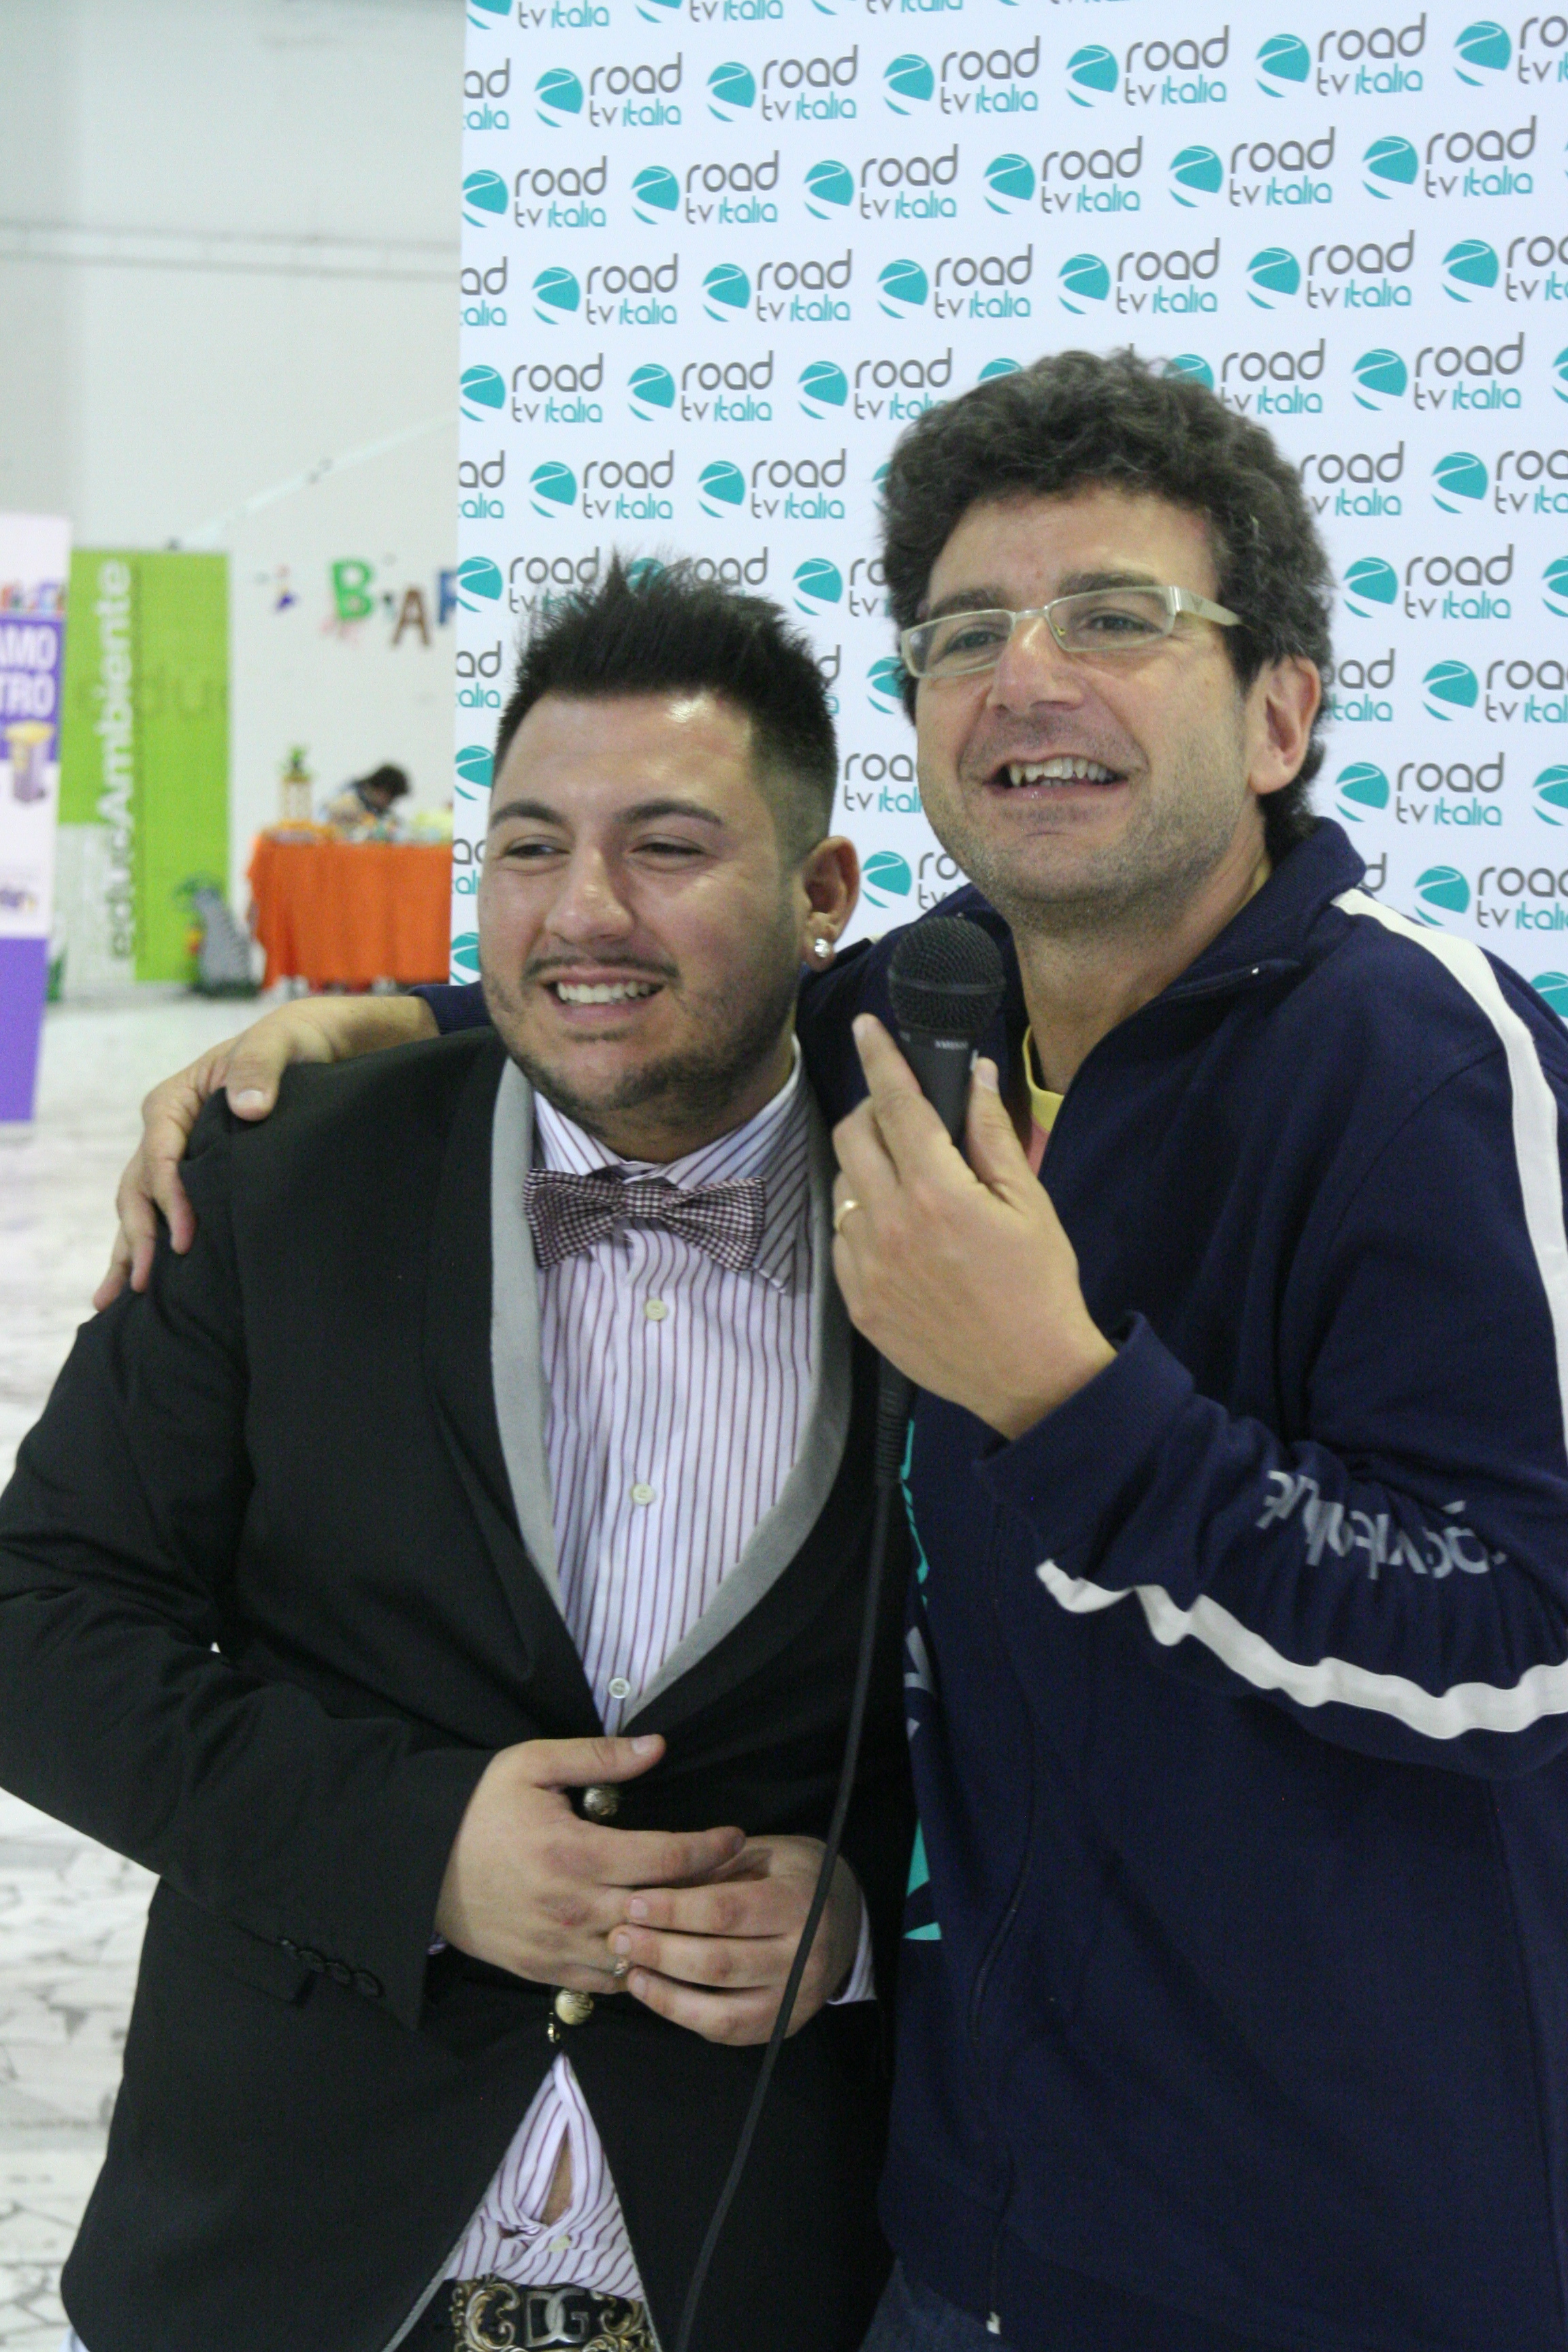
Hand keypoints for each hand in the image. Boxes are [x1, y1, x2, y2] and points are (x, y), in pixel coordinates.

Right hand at [93, 994, 437, 1307]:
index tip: (186, 1239)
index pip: (161, 1154)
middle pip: (140, 1187)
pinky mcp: (197, 1175)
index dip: (170, 1198)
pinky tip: (142, 1282)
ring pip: (142, 1206)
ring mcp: (178, 1155)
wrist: (316, 1044)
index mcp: (175, 1100)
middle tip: (145, 1286)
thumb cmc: (294, 1040)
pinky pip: (165, 1211)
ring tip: (115, 1300)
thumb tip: (247, 1107)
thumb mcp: (279, 1043)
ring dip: (130, 1250)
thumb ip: (260, 1068)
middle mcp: (167, 1130)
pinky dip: (151, 1244)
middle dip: (138, 1237)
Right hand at [434, 1735, 745, 1992]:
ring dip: (678, 1939)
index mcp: (576, 1854)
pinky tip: (662, 1950)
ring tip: (710, 1917)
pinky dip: (641, 1969)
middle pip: (664, 1911)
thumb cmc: (478, 1808)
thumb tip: (657, 1747)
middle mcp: (575, 1908)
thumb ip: (598, 1757)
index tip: (737, 1836)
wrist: (418, 1865)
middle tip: (740, 1878)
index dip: (709, 1848)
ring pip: (642, 1956)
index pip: (665, 1858)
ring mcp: (560, 1947)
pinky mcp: (545, 1971)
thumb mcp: (532, 1765)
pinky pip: (610, 1983)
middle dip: (709, 1895)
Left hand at [609, 1834, 863, 2044]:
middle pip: (719, 1963)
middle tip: (617, 1937)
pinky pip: (725, 2030)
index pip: (727, 1912)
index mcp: (799, 1903)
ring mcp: (794, 2000)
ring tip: (626, 1968)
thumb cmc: (790, 1875)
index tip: (633, 1901)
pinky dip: (683, 2015)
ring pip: (721, 2009)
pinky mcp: (779, 2027)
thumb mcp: (761, 1855)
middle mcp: (803, 1958)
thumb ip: (713, 1871)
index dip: (675, 1910)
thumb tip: (649, 1886)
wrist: (843, 1918)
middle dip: (660, 1951)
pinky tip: (652, 1992)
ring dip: (665, 1992)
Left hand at [831, 1016, 1114, 1439]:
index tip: (865, 1026)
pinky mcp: (858, 1302)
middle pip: (852, 1137)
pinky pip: (842, 1238)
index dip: (879, 1058)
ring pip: (843, 1187)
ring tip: (908, 1183)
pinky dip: (863, 1220)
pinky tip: (899, 1233)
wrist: (1030, 1378)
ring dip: (866, 1169)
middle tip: (901, 1116)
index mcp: (938, 1192)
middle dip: (871, 1112)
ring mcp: (868, 1266)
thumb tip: (972, 1074)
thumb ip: (990, 1134)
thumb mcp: (1029, 1202)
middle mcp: (891, 1224)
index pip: (895, 1104)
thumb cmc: (1040, 1285)